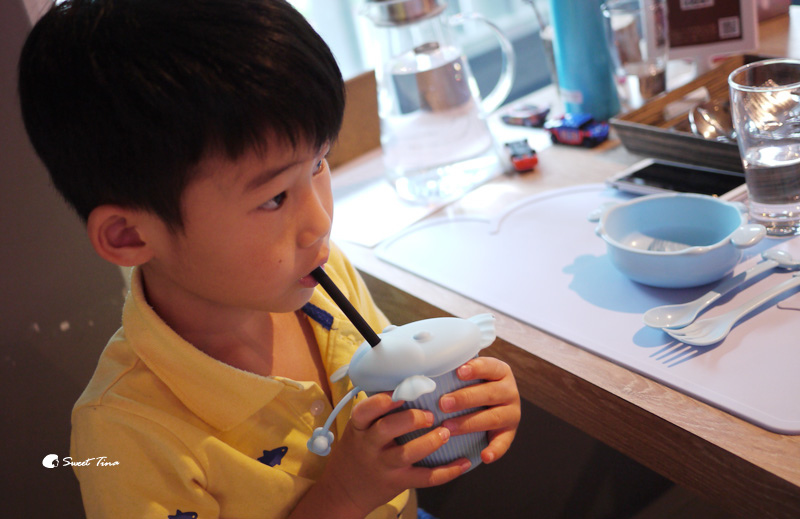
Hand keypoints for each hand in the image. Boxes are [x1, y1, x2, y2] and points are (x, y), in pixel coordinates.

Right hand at [303, 393, 469, 517]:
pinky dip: (447, 471)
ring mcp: (384, 465)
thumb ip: (376, 410)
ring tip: (445, 432)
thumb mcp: (358, 428)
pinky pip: (424, 478)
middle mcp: (369, 445)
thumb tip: (408, 380)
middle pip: (387, 428)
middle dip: (411, 418)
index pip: (365, 410)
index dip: (383, 400)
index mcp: (359, 426)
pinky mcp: (398, 482)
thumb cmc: (357, 449)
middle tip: (430, 414)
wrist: (345, 490)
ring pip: (406, 454)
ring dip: (429, 442)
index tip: (402, 391)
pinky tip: (463, 462)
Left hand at [438, 356, 520, 463]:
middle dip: (465, 399)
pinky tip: (484, 456)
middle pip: (489, 394)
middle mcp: (509, 391)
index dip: (476, 369)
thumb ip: (455, 372)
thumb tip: (426, 374)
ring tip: (448, 427)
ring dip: (469, 423)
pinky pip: (504, 443)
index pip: (490, 367)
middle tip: (443, 403)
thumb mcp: (469, 374)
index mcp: (500, 372)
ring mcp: (511, 412)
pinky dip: (495, 450)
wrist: (491, 402)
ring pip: (493, 418)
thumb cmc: (472, 384)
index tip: (459, 372)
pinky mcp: (509, 432)